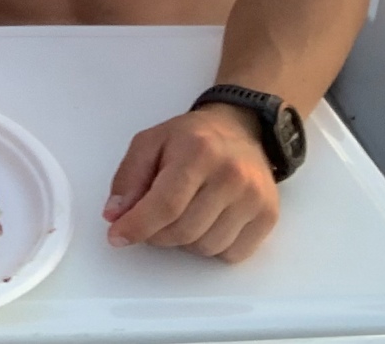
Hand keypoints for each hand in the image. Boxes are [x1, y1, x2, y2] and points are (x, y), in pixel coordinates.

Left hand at [102, 103, 279, 261]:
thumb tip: (115, 216)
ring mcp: (254, 198)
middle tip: (151, 220)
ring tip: (184, 213)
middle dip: (157, 234)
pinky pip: (230, 254)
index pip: (165, 204)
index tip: (117, 237)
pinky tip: (208, 222)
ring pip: (205, 247)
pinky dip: (212, 247)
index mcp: (198, 151)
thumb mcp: (151, 142)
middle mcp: (231, 175)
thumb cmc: (191, 138)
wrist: (241, 129)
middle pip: (183, 231)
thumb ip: (129, 177)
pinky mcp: (268, 216)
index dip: (138, 226)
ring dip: (185, 241)